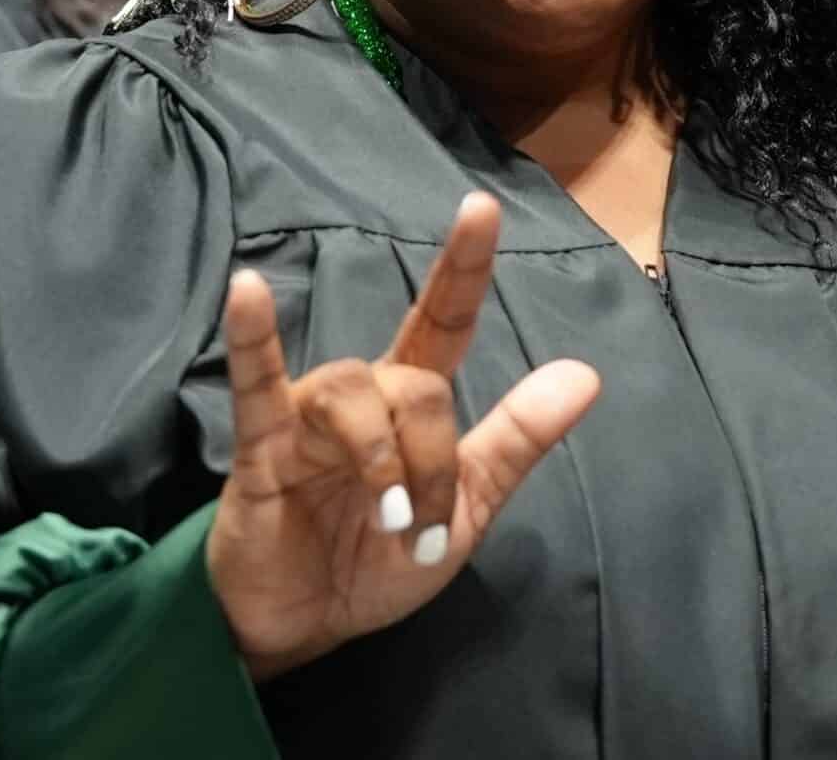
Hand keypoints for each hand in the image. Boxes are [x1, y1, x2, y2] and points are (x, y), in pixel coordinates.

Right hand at [205, 194, 601, 681]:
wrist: (308, 628)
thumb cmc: (381, 559)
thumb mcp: (466, 508)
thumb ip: (518, 440)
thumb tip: (587, 373)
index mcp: (412, 405)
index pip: (445, 320)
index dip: (464, 267)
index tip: (482, 207)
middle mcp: (362, 398)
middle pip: (414, 383)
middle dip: (432, 458)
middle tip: (426, 528)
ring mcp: (308, 418)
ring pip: (356, 391)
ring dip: (381, 458)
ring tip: (389, 518)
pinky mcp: (261, 449)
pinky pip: (255, 383)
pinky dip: (254, 337)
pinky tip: (249, 291)